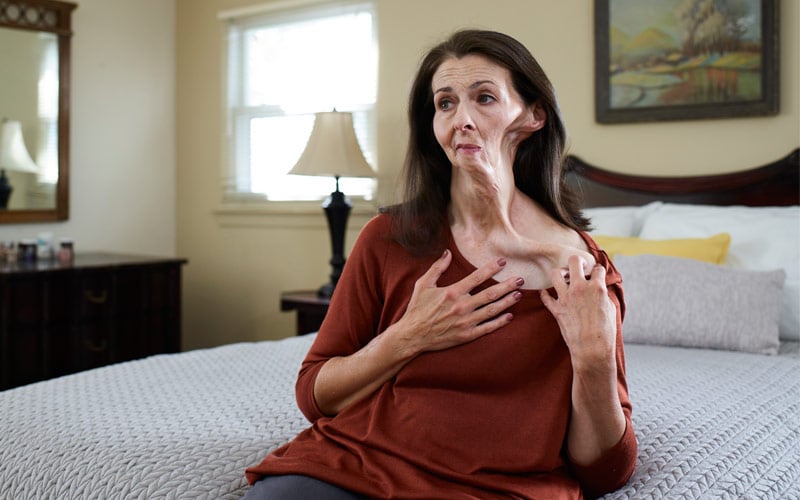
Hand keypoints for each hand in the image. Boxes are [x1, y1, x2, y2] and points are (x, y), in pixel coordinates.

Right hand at [396, 249, 522, 355]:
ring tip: (518, 295)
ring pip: (492, 310)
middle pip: (490, 294)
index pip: (477, 277)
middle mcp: (462, 306)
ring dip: (507, 302)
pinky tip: (509, 316)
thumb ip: (437, 268)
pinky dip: (499, 322)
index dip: (491, 268)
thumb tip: (447, 253)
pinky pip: (487, 328)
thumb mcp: (423, 285)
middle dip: (507, 285)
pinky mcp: (466, 335)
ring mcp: (465, 322)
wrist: (412, 336)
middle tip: (520, 279)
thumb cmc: (416, 309)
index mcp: (452, 292)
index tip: (502, 262)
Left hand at [540, 255, 616, 367]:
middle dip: (577, 261)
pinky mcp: (556, 309)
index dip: (597, 270)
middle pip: (574, 261)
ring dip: (560, 273)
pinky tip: (547, 293)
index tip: (596, 273)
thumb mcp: (610, 309)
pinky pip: (545, 296)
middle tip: (577, 267)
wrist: (592, 349)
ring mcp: (566, 298)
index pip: (597, 269)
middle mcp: (580, 288)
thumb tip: (600, 288)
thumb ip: (603, 294)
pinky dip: (545, 294)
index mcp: (597, 288)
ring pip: (555, 273)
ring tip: (563, 277)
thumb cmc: (605, 332)